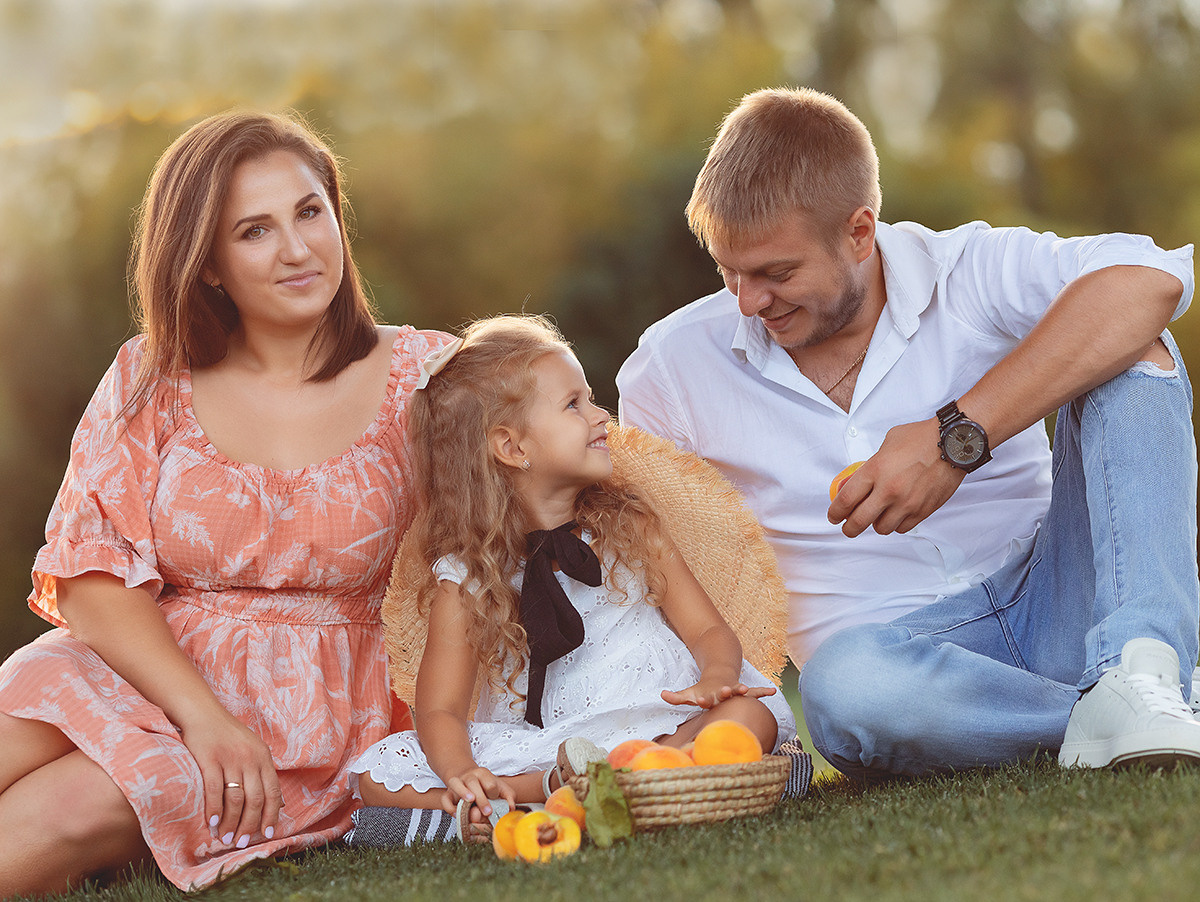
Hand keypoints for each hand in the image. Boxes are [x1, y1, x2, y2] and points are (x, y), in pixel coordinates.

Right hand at [179, 707, 282, 847]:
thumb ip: (263, 773)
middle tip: (241, 842)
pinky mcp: (210, 759)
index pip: (273, 791)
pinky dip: (214, 810)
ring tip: (226, 838)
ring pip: (235, 799)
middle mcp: (250, 758)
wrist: (203, 712)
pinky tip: (212, 824)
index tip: (267, 833)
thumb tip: (278, 803)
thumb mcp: (253, 749)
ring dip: (231, 822)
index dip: (271, 814)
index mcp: (263, 756)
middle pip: (255, 799)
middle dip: (249, 825)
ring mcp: (230, 758)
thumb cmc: (227, 734)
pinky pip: (214, 790)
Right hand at [440, 766, 516, 816]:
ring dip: (462, 792)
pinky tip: (457, 814)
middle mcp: (469, 776)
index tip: (495, 800)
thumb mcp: (500, 788)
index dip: (493, 792)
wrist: (468, 777)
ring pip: (456, 784)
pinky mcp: (448, 793)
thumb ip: (508, 797)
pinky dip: (449, 806)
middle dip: (481, 798)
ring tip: (470, 801)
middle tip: (488, 812)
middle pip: (473, 783)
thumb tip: (511, 808)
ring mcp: (457, 783)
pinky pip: (445, 798)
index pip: (489, 782)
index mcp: (483, 774)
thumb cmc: (487, 786)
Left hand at [662, 679, 775, 708]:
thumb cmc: (703, 691)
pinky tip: (773, 691)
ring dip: (744, 690)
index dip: (703, 698)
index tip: (701, 699)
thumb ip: (676, 697)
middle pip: (723, 692)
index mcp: (709, 694)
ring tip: (747, 688)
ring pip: (740, 691)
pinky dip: (763, 691)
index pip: (705, 697)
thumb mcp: (688, 694)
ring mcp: (734, 690)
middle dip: (724, 692)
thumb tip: (661, 695)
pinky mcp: (744, 692)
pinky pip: (756, 692)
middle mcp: (722, 692)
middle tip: (726, 691)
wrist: (719, 677)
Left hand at [827, 417, 965, 537]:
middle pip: (858, 522)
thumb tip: (859, 480)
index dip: (835, 512)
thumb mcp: (886, 444)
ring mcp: (906, 503)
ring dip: (875, 524)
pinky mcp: (923, 510)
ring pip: (881, 528)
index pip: (845, 500)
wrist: (953, 443)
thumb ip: (872, 464)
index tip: (833, 516)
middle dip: (849, 528)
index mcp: (875, 470)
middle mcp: (888, 490)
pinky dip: (896, 525)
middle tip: (847, 527)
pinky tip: (896, 515)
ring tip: (877, 516)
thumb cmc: (921, 438)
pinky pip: (902, 528)